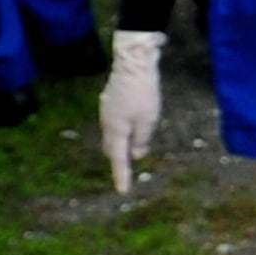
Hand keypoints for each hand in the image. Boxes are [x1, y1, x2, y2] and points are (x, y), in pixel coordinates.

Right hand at [99, 30, 164, 193]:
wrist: (132, 63)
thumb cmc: (143, 92)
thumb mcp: (148, 120)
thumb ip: (142, 140)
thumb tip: (136, 155)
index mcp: (116, 129)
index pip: (119, 158)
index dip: (121, 175)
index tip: (122, 191)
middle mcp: (107, 122)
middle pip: (112, 148)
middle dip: (119, 162)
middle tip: (125, 176)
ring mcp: (106, 111)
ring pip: (113, 136)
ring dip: (120, 147)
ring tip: (130, 156)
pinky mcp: (110, 103)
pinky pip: (115, 125)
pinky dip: (122, 133)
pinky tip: (130, 132)